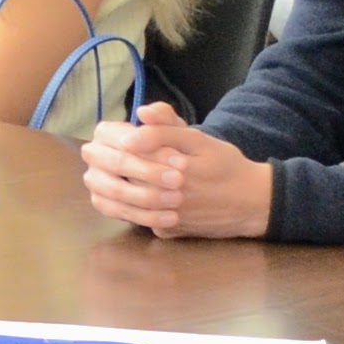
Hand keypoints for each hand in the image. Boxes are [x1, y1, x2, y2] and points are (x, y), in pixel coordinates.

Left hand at [79, 103, 273, 237]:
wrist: (252, 203)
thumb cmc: (225, 165)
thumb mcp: (200, 139)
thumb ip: (168, 126)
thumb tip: (140, 113)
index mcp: (177, 165)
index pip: (133, 150)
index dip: (115, 140)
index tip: (106, 134)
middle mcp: (171, 193)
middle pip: (124, 176)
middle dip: (105, 162)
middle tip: (91, 152)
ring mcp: (169, 215)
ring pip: (125, 202)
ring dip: (108, 187)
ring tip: (100, 175)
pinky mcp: (170, 230)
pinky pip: (139, 220)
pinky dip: (125, 209)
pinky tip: (116, 197)